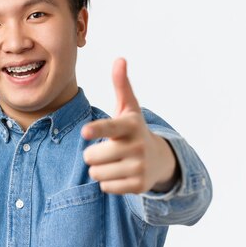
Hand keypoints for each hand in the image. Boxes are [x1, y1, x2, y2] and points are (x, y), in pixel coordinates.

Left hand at [81, 58, 177, 193]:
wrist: (160, 159)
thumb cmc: (133, 129)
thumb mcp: (128, 107)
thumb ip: (121, 85)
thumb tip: (120, 59)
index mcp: (130, 125)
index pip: (109, 127)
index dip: (97, 129)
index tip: (85, 131)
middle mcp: (136, 147)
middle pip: (92, 156)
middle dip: (92, 154)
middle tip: (105, 150)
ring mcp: (139, 168)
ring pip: (96, 174)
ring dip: (99, 169)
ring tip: (113, 162)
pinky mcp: (138, 186)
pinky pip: (105, 187)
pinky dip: (108, 182)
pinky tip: (120, 173)